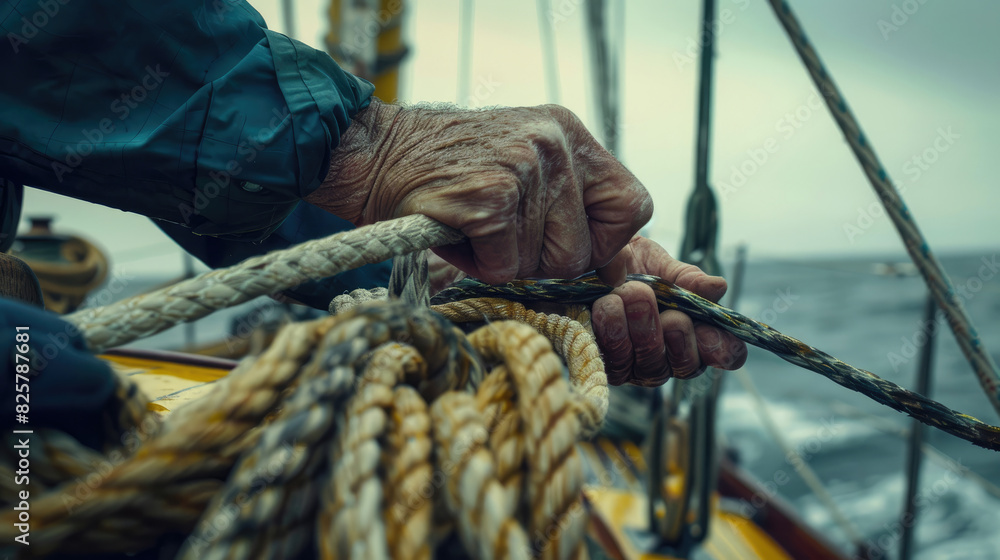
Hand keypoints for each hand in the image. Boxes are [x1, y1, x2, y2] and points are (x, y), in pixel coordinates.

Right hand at [307, 99, 651, 283]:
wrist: (374, 153)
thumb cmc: (447, 171)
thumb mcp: (522, 163)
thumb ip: (566, 199)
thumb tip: (609, 263)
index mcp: (569, 134)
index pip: (633, 206)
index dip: (605, 243)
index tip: (566, 246)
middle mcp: (554, 143)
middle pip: (585, 250)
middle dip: (543, 262)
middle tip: (502, 237)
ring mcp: (524, 168)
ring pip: (546, 264)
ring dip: (506, 262)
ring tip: (475, 228)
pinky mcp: (490, 197)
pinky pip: (505, 266)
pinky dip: (477, 264)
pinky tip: (457, 233)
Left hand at [592, 236, 746, 385]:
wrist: (583, 261)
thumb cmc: (628, 265)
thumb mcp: (660, 264)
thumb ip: (687, 279)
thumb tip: (719, 287)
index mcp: (693, 331)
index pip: (723, 354)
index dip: (723, 350)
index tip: (711, 335)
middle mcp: (667, 356)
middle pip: (687, 365)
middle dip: (679, 337)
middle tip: (670, 313)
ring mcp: (635, 365)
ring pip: (649, 365)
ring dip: (643, 329)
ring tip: (630, 294)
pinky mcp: (603, 364)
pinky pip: (613, 361)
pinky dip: (611, 332)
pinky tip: (606, 307)